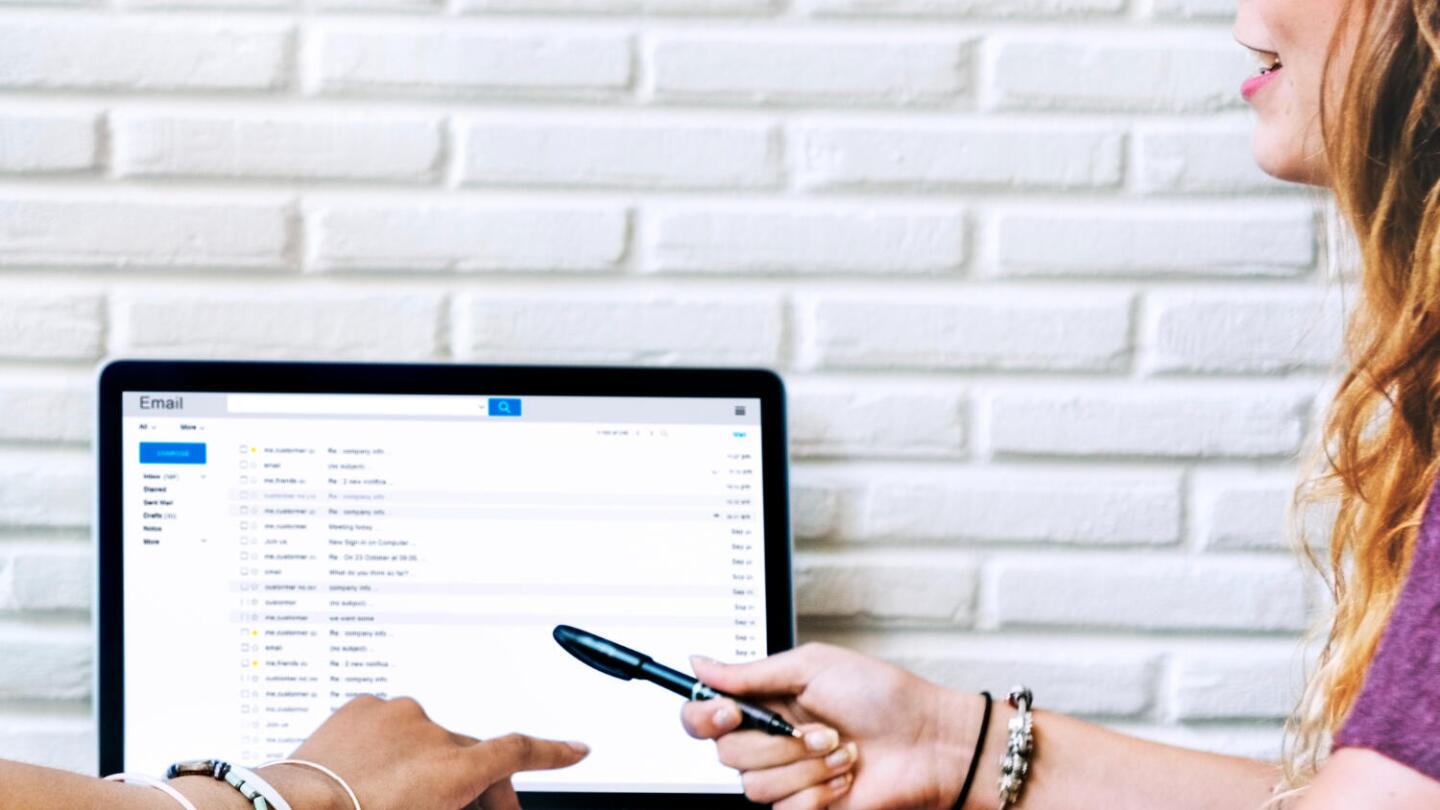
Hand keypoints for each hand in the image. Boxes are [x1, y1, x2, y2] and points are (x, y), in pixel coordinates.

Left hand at [262, 695, 588, 809]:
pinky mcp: (363, 706)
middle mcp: (431, 733)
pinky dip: (390, 744)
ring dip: (426, 764)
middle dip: (476, 785)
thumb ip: (464, 802)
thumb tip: (478, 795)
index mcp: (452, 769)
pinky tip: (371, 772)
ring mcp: (396, 714)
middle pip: (472, 755)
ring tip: (397, 798)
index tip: (577, 749)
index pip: (518, 752)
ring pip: (428, 738)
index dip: (554, 752)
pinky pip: (391, 722)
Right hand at [681, 644, 980, 809]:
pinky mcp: (806, 808)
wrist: (927, 742)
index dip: (703, 716)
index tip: (729, 711)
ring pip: (755, 785)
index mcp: (764, 701)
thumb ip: (751, 672)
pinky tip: (844, 778)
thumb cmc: (882, 697)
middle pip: (726, 752)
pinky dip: (819, 793)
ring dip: (805, 766)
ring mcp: (787, 777)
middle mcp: (770, 740)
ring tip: (841, 751)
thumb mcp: (812, 666)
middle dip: (777, 741)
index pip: (703, 716)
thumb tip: (700, 664)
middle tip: (816, 728)